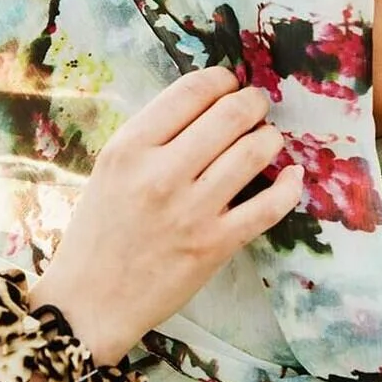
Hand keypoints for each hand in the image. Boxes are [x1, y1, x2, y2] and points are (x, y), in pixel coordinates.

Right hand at [29, 66, 302, 362]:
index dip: (221, 79)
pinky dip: (289, 186)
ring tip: (267, 139)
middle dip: (253, 102)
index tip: (229, 84)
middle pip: (230, 114)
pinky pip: (270, 206)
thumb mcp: (110, 168)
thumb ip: (152, 136)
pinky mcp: (215, 245)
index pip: (190, 91)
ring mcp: (192, 210)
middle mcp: (161, 174)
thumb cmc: (99, 231)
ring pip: (254, 152)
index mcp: (130, 148)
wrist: (90, 301)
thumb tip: (206, 102)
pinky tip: (291, 175)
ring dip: (270, 138)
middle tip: (257, 106)